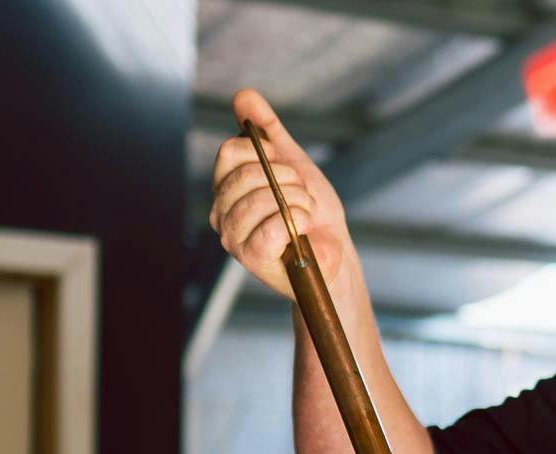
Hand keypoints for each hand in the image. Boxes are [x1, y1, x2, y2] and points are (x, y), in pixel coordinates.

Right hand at [207, 89, 349, 297]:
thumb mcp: (292, 161)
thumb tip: (243, 95)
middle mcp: (222, 211)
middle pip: (245, 174)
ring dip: (296, 201)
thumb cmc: (312, 211)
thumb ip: (267, 130)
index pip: (230, 151)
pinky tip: (304, 228)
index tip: (287, 165)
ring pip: (258, 200)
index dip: (265, 152)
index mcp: (227, 186)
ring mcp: (233, 236)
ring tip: (305, 212)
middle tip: (302, 194)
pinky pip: (270, 227)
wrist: (334, 251)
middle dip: (287, 179)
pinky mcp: (251, 257)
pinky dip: (296, 222)